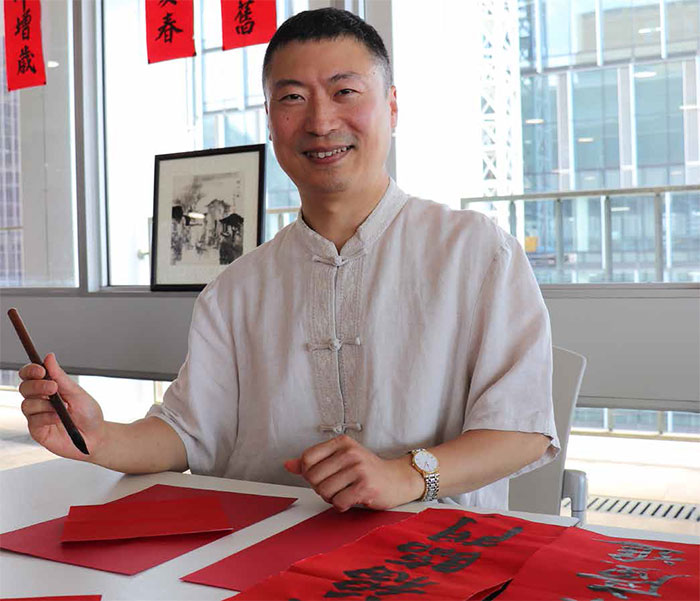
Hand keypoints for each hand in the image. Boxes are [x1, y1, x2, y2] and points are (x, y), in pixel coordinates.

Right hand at [18, 353, 105, 460]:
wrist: (96, 437)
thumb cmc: (88, 414)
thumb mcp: (77, 392)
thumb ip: (60, 377)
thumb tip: (49, 357)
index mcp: (49, 387)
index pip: (31, 375)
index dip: (31, 370)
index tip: (41, 370)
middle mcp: (40, 400)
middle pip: (24, 387)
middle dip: (37, 386)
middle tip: (53, 388)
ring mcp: (37, 415)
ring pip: (27, 404)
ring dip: (45, 404)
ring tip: (62, 409)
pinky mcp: (37, 430)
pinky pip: (33, 420)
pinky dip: (47, 417)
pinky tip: (59, 419)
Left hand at [284, 435, 423, 511]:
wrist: (397, 480)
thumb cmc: (365, 470)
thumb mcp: (340, 459)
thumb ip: (313, 462)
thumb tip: (287, 465)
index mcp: (341, 442)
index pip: (307, 458)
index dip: (309, 473)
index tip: (322, 476)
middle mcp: (350, 452)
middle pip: (313, 477)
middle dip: (321, 488)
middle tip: (336, 487)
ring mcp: (359, 469)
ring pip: (324, 491)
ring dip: (331, 498)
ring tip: (344, 492)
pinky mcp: (366, 487)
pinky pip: (338, 503)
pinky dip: (341, 506)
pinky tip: (352, 499)